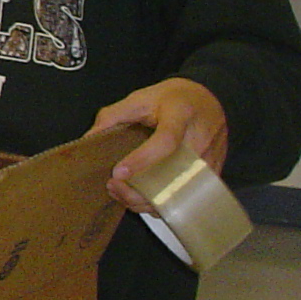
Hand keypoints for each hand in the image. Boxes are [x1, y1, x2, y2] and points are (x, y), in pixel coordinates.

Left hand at [87, 77, 228, 214]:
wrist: (208, 99)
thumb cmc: (175, 99)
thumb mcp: (141, 97)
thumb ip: (113, 116)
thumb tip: (90, 138)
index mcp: (180, 116)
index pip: (165, 142)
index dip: (141, 160)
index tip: (118, 172)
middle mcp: (199, 141)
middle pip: (171, 177)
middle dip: (138, 191)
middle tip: (113, 186)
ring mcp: (207, 161)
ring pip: (177, 194)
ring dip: (146, 201)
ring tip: (122, 193)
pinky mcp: (210, 175)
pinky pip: (184, 197)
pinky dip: (161, 202)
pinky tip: (143, 196)